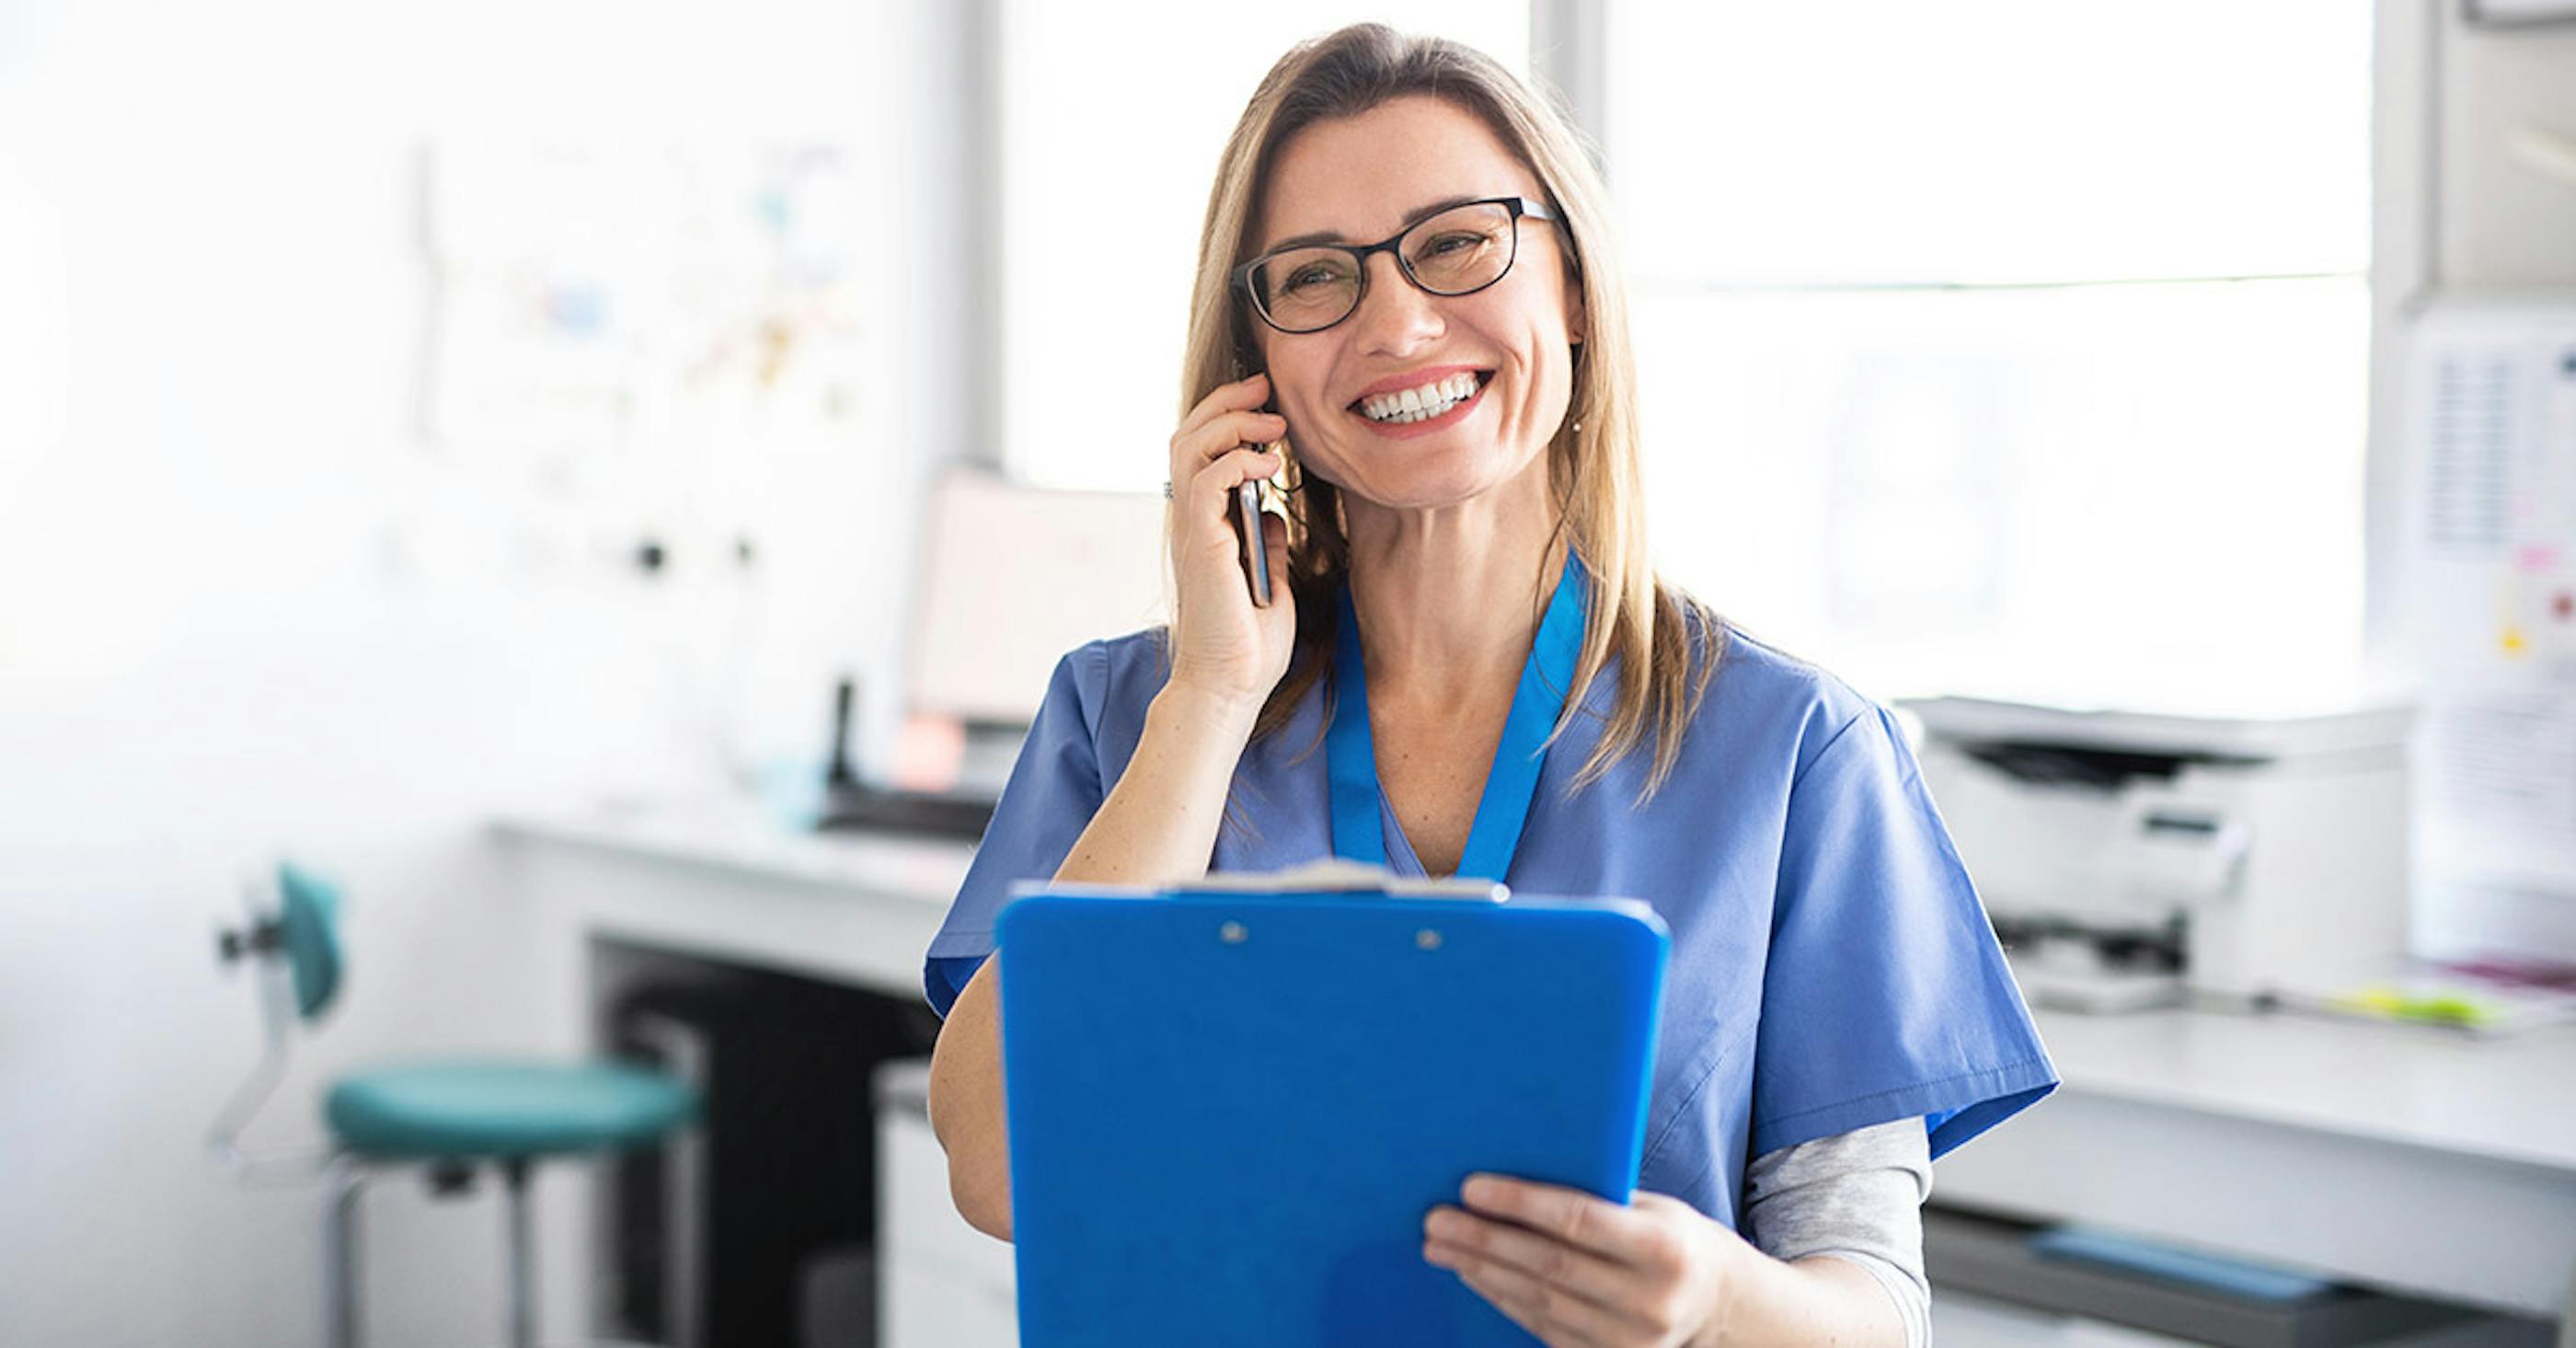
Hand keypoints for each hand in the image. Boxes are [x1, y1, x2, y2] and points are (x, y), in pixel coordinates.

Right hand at [1164, 371, 1294, 712]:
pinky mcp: (1202, 543)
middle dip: (1227, 402)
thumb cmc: (1248, 645)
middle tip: (1267, 388)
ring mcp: (1192, 531)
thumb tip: (1272, 512)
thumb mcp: (1269, 581)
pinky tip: (1269, 465)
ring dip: (1233, 423)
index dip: (1227, 418)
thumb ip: (1265, 542)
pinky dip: (1237, 460)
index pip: (1200, 453)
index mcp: (1204, 527)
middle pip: (1188, 436)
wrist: (1231, 685)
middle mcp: (1191, 522)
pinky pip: (1208, 480)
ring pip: (1190, 448)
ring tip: (1273, 421)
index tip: (1268, 404)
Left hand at [1424, 1173, 1748, 1347]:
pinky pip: (1541, 1326)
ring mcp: (1628, 1340)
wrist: (1720, 1309)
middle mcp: (1648, 1300)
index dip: (1520, 1203)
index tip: (1471, 1187)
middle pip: (1547, 1264)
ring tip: (1441, 1246)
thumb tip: (1521, 1170)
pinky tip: (1474, 1274)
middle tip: (1436, 1220)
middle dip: (1483, 1240)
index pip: (1578, 1220)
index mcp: (1663, 1248)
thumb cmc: (1677, 1241)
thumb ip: (1601, 1197)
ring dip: (1481, 1270)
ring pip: (1537, 1299)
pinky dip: (1502, 1297)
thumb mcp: (1656, 1210)